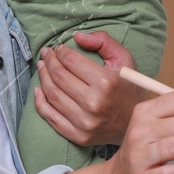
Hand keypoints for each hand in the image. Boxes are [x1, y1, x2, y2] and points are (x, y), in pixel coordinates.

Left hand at [35, 31, 146, 146]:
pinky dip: (40, 102)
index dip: (60, 51)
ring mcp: (84, 122)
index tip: (58, 48)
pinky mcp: (78, 136)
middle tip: (46, 54)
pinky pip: (51, 117)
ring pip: (52, 95)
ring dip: (42, 78)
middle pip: (59, 76)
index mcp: (106, 82)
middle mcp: (93, 103)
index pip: (71, 61)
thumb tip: (76, 36)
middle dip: (49, 61)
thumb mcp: (124, 60)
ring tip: (42, 67)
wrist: (135, 125)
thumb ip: (103, 41)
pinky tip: (38, 90)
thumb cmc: (129, 88)